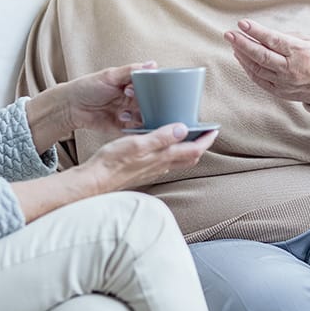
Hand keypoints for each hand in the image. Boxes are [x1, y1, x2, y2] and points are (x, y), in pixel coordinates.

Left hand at [62, 61, 152, 131]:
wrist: (71, 106)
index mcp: (134, 84)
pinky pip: (136, 129)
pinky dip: (134, 127)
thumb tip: (152, 64)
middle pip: (151, 103)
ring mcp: (130, 113)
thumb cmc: (88, 86)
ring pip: (146, 117)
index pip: (152, 87)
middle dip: (147, 104)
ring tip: (124, 112)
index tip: (137, 89)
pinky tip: (123, 119)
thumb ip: (132, 71)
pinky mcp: (124, 127)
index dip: (151, 89)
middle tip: (133, 101)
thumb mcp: (110, 75)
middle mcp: (135, 99)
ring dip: (139, 116)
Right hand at [84, 124, 217, 190]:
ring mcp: (153, 171)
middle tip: (204, 132)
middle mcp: (161, 166)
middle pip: (189, 157)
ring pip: (178, 161)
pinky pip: (165, 163)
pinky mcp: (144, 172)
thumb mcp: (136, 143)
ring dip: (186, 149)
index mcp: (162, 157)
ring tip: (187, 135)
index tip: (214, 130)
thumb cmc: (112, 162)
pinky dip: (171, 153)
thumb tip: (182, 129)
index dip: (207, 140)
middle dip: (200, 145)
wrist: (95, 181)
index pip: (194, 150)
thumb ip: (160, 137)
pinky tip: (162, 146)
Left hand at [225, 18, 309, 105]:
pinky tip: (241, 58)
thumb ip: (286, 37)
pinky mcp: (278, 91)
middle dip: (242, 44)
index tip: (243, 24)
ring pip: (257, 68)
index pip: (273, 40)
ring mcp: (283, 82)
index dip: (256, 32)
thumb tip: (263, 33)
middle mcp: (290, 68)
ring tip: (233, 44)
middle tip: (229, 34)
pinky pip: (258, 79)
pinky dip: (247, 68)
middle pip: (261, 55)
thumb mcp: (307, 41)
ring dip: (242, 55)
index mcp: (299, 52)